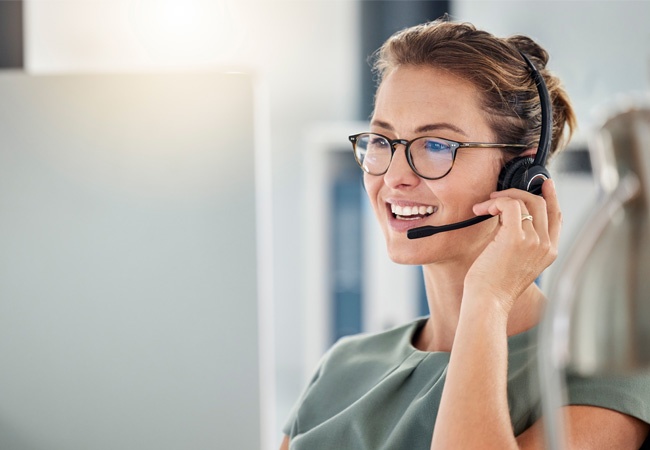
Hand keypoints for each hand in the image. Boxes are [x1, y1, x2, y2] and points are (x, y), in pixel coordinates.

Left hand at [464, 179, 561, 313]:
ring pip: (525, 201)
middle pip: (542, 203)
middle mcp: (546, 245)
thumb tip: (508, 217)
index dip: (551, 197)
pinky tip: (483, 209)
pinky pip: (510, 205)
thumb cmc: (495, 287)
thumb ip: (521, 242)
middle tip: (497, 195)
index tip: (543, 183)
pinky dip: (495, 202)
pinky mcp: (516, 237)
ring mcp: (533, 241)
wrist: (489, 303)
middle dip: (519, 193)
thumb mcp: (516, 263)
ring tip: (484, 206)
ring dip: (501, 198)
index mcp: (549, 253)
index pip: (557, 216)